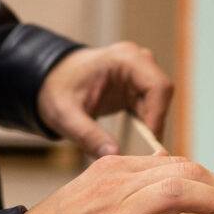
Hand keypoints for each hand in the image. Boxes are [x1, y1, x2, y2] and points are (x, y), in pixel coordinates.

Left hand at [36, 42, 172, 157]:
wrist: (50, 80)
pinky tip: (135, 145)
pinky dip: (146, 127)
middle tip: (143, 154)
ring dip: (151, 128)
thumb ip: (88, 135)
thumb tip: (114, 155)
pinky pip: (152, 109)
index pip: (158, 86)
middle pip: (163, 96)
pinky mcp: (138, 88)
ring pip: (160, 105)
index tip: (149, 144)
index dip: (158, 116)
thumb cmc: (56, 90)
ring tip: (137, 152)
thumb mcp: (65, 116)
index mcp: (124, 59)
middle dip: (155, 124)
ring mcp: (140, 74)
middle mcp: (138, 62)